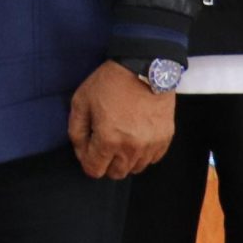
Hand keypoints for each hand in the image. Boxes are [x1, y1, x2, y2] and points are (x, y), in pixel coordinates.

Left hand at [68, 61, 176, 177]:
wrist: (144, 69)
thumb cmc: (109, 84)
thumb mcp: (81, 101)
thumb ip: (76, 130)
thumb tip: (80, 150)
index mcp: (108, 140)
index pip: (95, 170)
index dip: (87, 161)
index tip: (87, 148)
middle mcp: (132, 149)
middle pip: (116, 173)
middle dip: (105, 163)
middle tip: (102, 144)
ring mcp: (151, 146)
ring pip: (135, 168)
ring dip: (124, 159)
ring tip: (120, 138)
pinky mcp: (165, 140)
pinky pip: (152, 159)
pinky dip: (142, 153)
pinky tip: (136, 136)